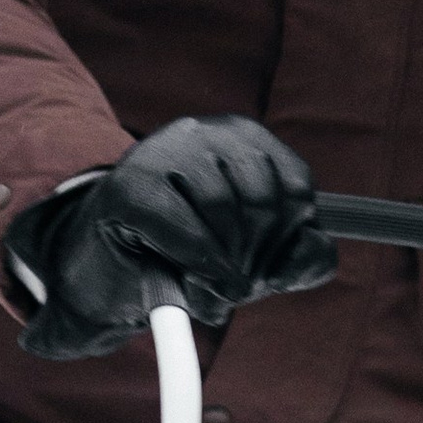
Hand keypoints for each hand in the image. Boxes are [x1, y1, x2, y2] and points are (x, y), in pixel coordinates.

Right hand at [7, 116, 334, 359]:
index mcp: (242, 138)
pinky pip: (184, 230)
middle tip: (235, 286)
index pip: (295, 185)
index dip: (288, 237)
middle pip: (263, 200)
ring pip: (225, 213)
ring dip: (225, 268)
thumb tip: (314, 249)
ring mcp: (160, 152)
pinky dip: (199, 266)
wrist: (108, 273)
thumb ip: (301, 258)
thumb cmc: (191, 257)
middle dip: (256, 257)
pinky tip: (194, 290)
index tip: (266, 264)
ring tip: (206, 286)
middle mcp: (202, 132)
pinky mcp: (128, 188)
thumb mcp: (257, 260)